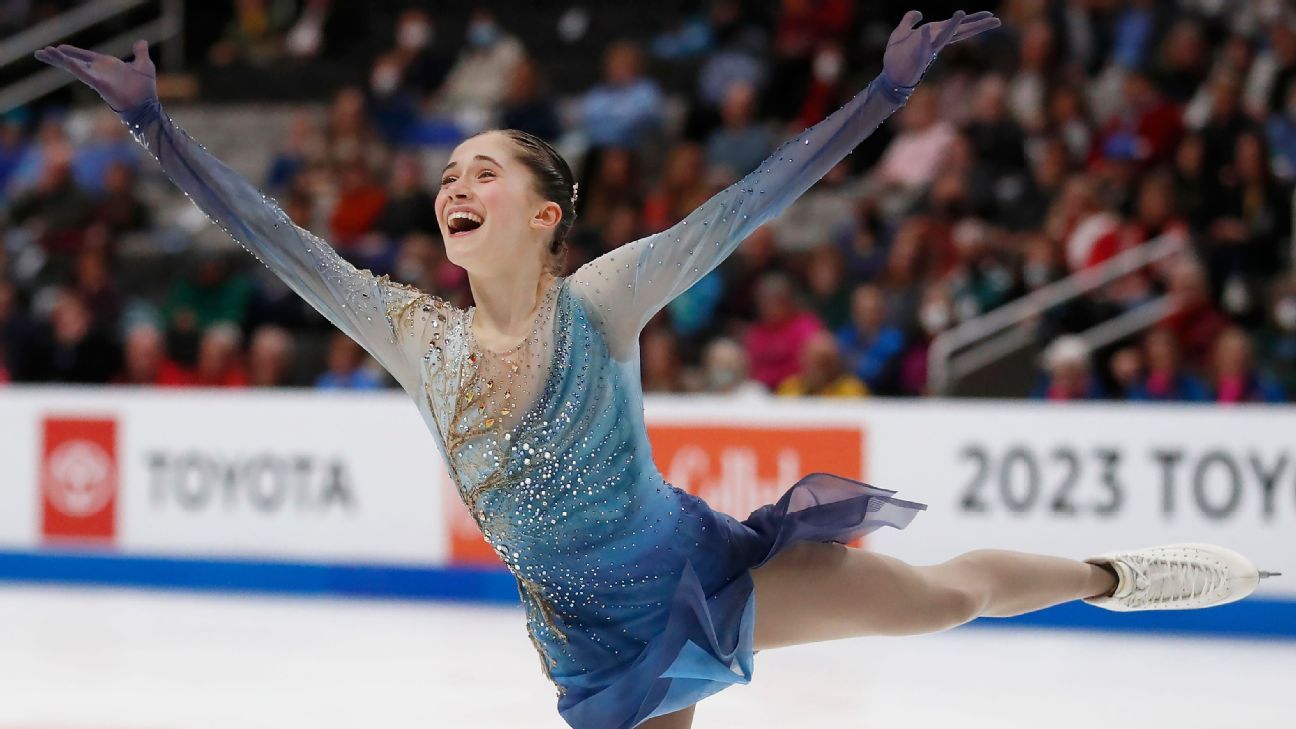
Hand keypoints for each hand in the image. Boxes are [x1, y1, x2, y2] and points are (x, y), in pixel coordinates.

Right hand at [34, 40, 156, 112]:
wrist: (147, 105)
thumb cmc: (145, 89)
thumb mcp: (144, 65)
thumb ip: (140, 53)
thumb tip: (141, 42)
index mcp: (107, 65)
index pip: (85, 56)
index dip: (73, 52)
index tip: (59, 48)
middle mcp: (99, 72)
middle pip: (73, 62)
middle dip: (57, 57)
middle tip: (40, 52)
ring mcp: (98, 79)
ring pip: (74, 67)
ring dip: (59, 60)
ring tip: (43, 53)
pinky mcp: (100, 86)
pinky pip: (85, 75)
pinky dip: (75, 68)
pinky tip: (66, 61)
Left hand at [883, 10, 1000, 87]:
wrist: (888, 77)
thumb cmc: (896, 57)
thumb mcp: (901, 32)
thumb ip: (909, 20)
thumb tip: (919, 13)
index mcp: (934, 34)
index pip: (958, 26)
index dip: (973, 20)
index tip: (989, 14)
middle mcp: (935, 42)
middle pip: (960, 32)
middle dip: (977, 26)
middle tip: (997, 20)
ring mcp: (928, 50)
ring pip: (943, 36)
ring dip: (951, 26)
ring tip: (961, 13)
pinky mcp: (917, 58)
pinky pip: (921, 46)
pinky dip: (924, 38)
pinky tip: (926, 29)